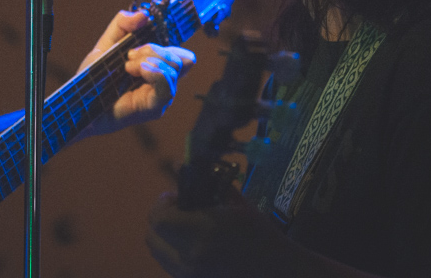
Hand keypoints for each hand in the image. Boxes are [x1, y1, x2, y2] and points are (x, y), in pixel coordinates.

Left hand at [79, 10, 196, 135]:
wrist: (80, 104)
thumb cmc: (94, 78)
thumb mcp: (106, 44)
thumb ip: (122, 25)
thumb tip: (143, 15)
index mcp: (157, 66)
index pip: (182, 54)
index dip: (170, 41)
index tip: (141, 40)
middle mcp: (163, 81)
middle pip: (182, 58)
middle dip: (155, 49)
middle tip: (129, 55)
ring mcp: (161, 95)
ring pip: (176, 68)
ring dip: (150, 59)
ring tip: (127, 66)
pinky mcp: (155, 108)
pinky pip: (167, 88)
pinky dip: (155, 73)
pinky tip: (137, 70)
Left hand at [146, 191, 292, 277]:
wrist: (278, 272)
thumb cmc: (260, 235)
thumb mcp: (236, 205)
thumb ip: (207, 183)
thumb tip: (178, 163)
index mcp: (204, 232)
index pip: (160, 220)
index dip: (162, 204)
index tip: (176, 196)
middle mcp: (192, 257)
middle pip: (152, 237)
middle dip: (159, 219)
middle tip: (177, 209)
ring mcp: (191, 275)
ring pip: (158, 253)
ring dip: (163, 235)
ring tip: (184, 226)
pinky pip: (169, 264)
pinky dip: (171, 250)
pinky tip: (190, 242)